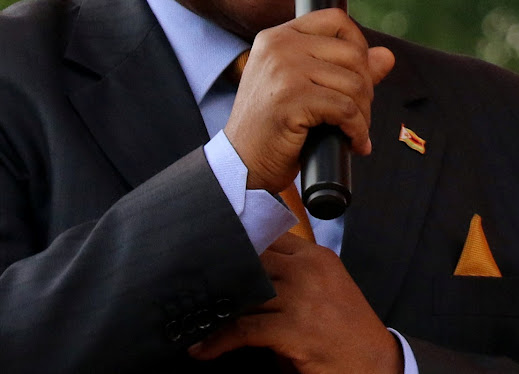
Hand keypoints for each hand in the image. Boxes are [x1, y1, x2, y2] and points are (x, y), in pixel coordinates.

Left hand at [189, 233, 403, 373]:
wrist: (377, 363)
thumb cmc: (345, 327)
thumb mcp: (323, 286)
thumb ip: (290, 273)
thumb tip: (245, 270)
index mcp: (315, 255)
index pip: (267, 237)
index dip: (236, 244)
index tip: (209, 252)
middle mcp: (308, 269)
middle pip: (251, 259)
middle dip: (221, 273)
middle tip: (193, 284)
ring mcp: (302, 297)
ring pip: (244, 291)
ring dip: (216, 307)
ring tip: (193, 316)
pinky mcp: (295, 329)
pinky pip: (245, 329)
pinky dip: (219, 340)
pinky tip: (203, 348)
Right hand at [224, 9, 394, 192]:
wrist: (242, 163)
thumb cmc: (273, 126)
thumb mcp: (304, 87)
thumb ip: (343, 68)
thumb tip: (387, 56)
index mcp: (277, 36)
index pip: (335, 19)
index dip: (358, 45)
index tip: (360, 75)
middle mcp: (278, 45)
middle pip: (351, 53)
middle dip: (365, 87)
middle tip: (357, 114)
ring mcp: (283, 70)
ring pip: (353, 82)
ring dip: (363, 113)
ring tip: (354, 131)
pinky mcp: (291, 98)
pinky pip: (346, 109)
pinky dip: (358, 130)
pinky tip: (353, 142)